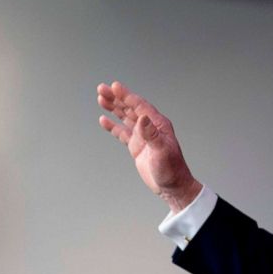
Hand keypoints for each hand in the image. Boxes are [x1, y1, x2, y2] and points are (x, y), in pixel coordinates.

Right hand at [97, 81, 202, 212]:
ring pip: (125, 118)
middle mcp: (149, 127)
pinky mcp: (136, 146)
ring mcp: (142, 136)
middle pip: (130, 108)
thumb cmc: (172, 170)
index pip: (139, 106)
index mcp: (157, 124)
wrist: (172, 187)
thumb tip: (142, 118)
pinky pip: (122, 133)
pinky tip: (104, 120)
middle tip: (102, 88)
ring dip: (113, 108)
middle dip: (116, 98)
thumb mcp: (161, 151)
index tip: (114, 86)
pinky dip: (113, 126)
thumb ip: (151, 134)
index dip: (126, 96)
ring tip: (101, 98)